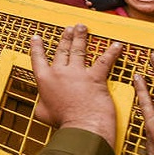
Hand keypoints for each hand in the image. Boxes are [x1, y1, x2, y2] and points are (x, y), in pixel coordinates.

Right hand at [30, 24, 122, 145]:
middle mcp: (60, 73)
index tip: (37, 38)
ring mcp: (78, 73)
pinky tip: (116, 45)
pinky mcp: (95, 77)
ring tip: (81, 28)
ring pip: (79, 50)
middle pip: (62, 50)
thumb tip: (41, 103)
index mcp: (45, 80)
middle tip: (68, 29)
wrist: (81, 127)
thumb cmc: (63, 123)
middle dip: (65, 37)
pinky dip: (112, 52)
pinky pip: (105, 61)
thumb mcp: (43, 114)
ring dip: (81, 37)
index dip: (37, 47)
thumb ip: (41, 104)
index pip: (38, 59)